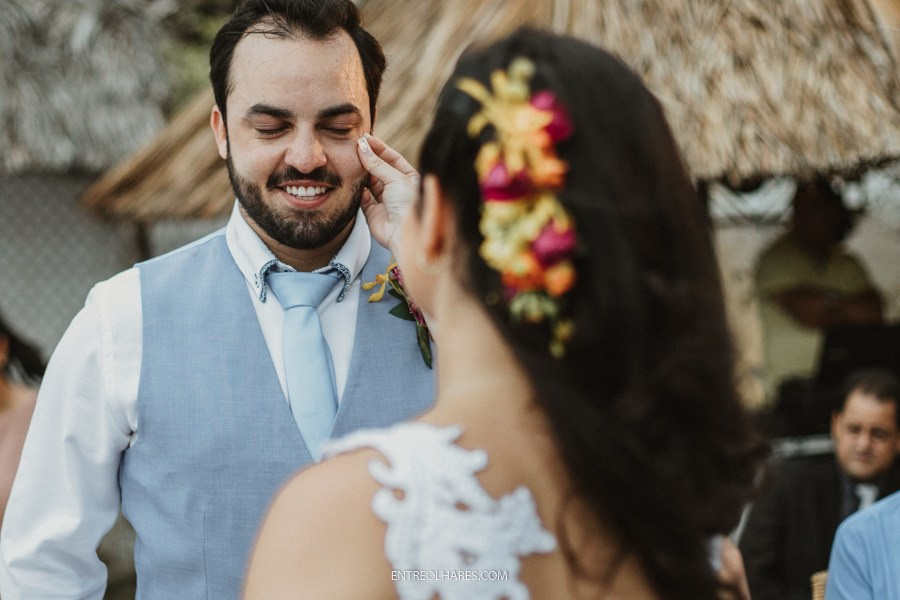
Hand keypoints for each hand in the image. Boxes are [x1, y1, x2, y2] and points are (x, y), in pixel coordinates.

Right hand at [356, 134, 419, 253]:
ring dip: (362, 172)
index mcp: (410, 179)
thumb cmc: (409, 204)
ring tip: (350, 159)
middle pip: (380, 169)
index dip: (379, 148)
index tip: (365, 138)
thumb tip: (363, 147)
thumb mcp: (395, 178)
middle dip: (368, 158)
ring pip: (370, 182)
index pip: (393, 158)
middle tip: (354, 146)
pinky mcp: (374, 214)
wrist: (406, 234)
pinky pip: (363, 198)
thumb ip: (377, 164)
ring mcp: (386, 202)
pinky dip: (358, 190)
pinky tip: (353, 180)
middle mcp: (398, 189)